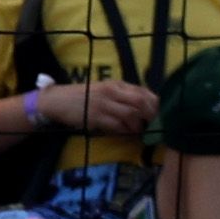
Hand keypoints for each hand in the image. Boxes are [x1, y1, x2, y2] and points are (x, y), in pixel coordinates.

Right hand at [41, 78, 157, 135]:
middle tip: (154, 126)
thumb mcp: (105, 91)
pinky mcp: (96, 117)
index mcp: (117, 84)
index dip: (156, 104)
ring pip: (131, 115)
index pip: (144, 92)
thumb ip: (123, 96)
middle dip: (152, 116)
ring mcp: (104, 104)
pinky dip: (124, 131)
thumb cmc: (83, 97)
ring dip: (138, 126)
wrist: (58, 100)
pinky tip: (125, 133)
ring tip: (138, 131)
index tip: (161, 115)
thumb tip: (145, 107)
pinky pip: (117, 125)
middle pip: (141, 102)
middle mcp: (112, 91)